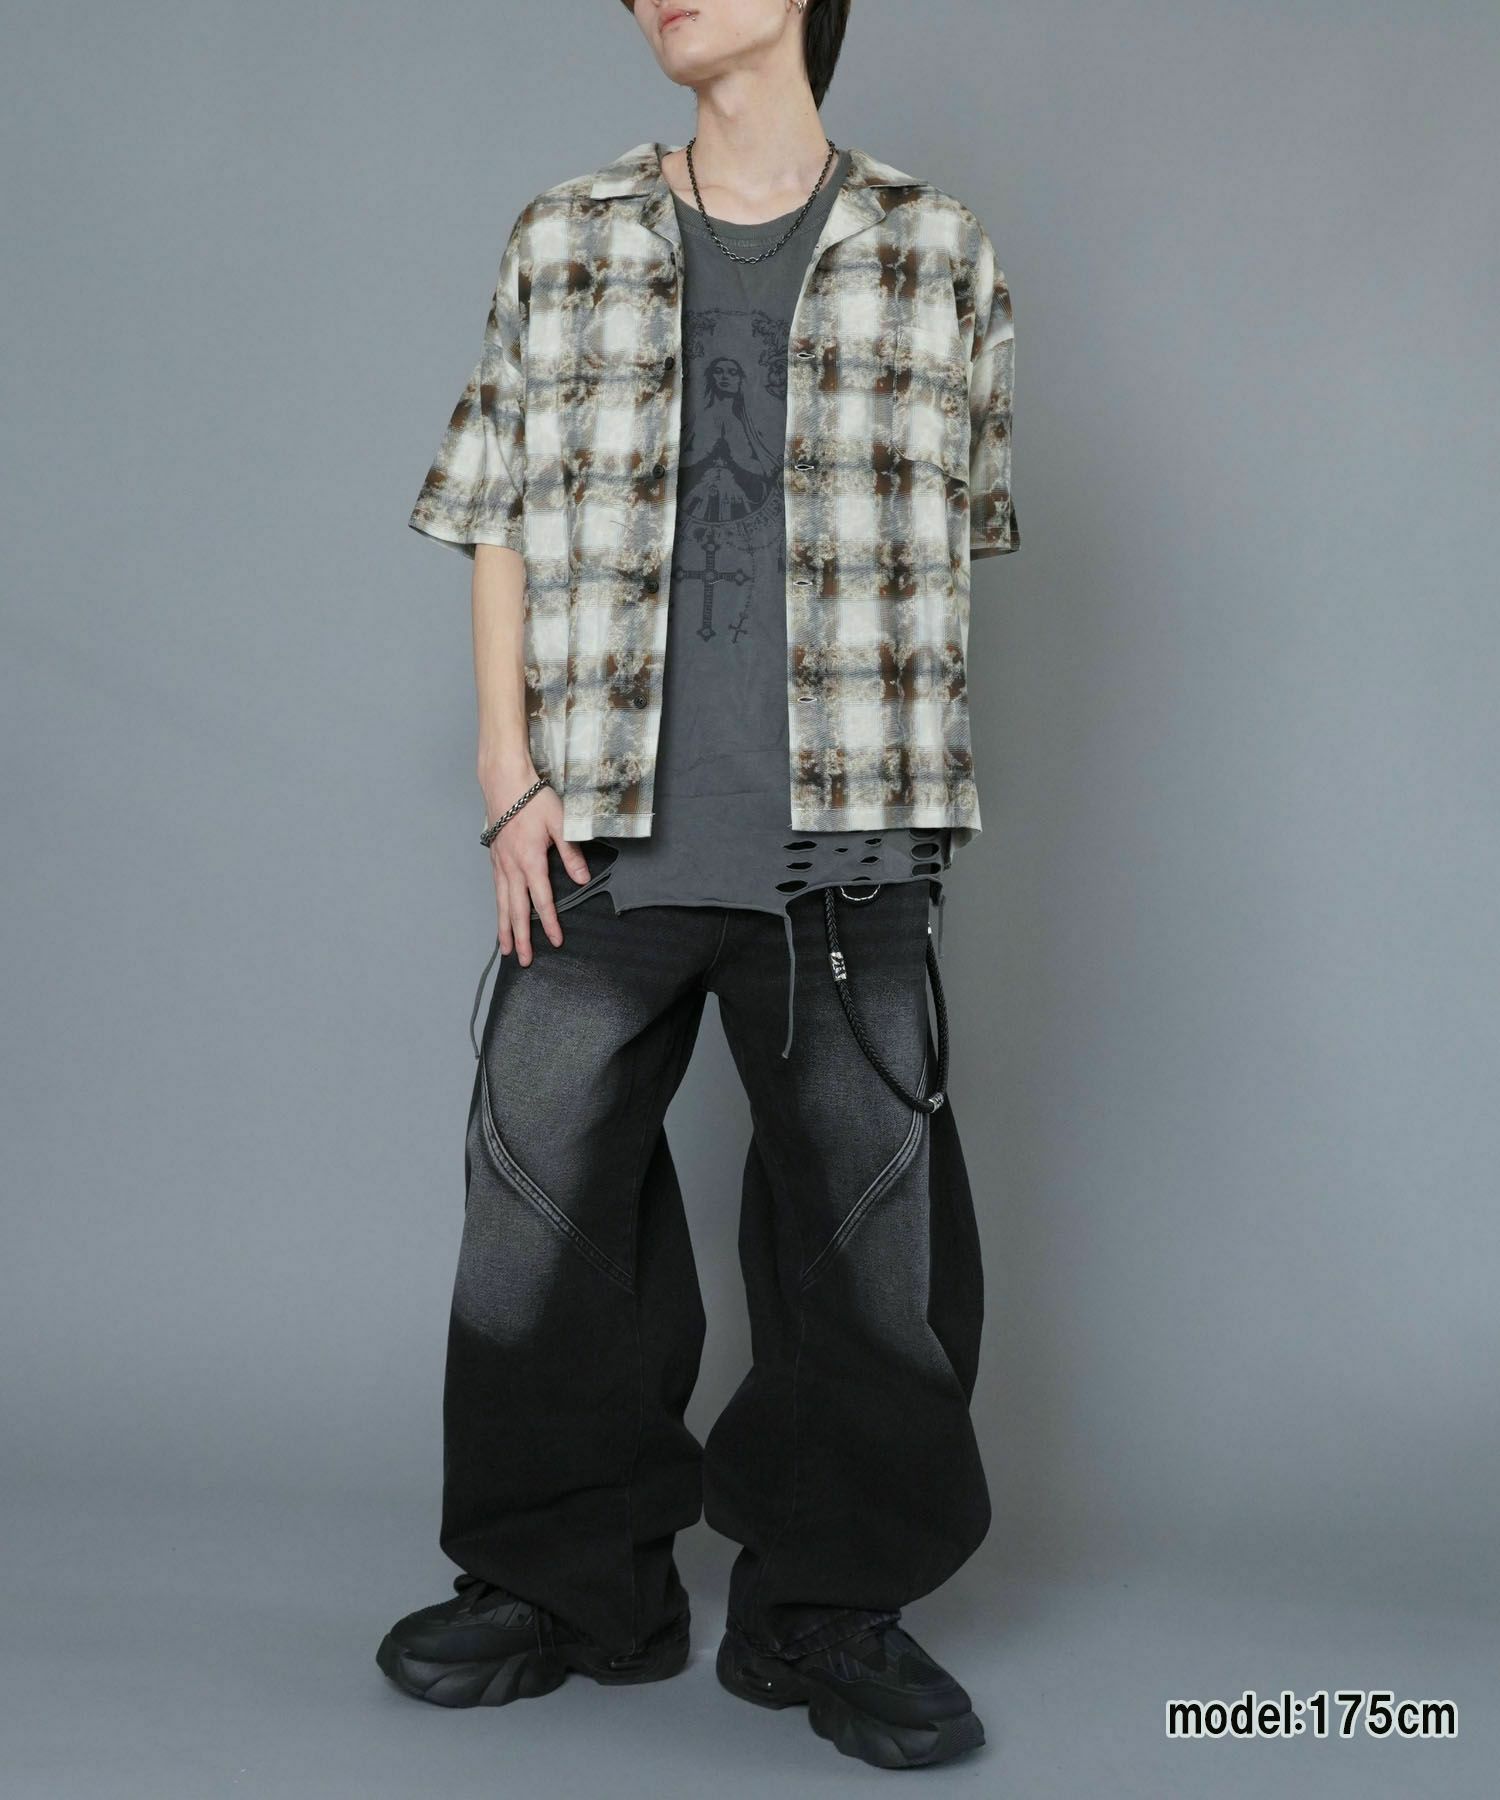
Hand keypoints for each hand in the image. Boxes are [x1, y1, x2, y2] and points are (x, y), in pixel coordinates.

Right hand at [486, 779, 591, 965]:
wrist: (504, 781)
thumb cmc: (533, 799)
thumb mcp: (561, 822)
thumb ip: (571, 853)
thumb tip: (582, 879)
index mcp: (530, 860)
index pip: (542, 899)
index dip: (549, 922)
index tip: (556, 941)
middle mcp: (512, 867)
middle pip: (516, 910)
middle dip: (521, 937)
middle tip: (524, 960)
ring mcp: (500, 864)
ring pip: (501, 903)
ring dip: (504, 928)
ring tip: (506, 949)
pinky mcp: (494, 858)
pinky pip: (496, 891)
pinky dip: (497, 909)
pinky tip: (500, 917)